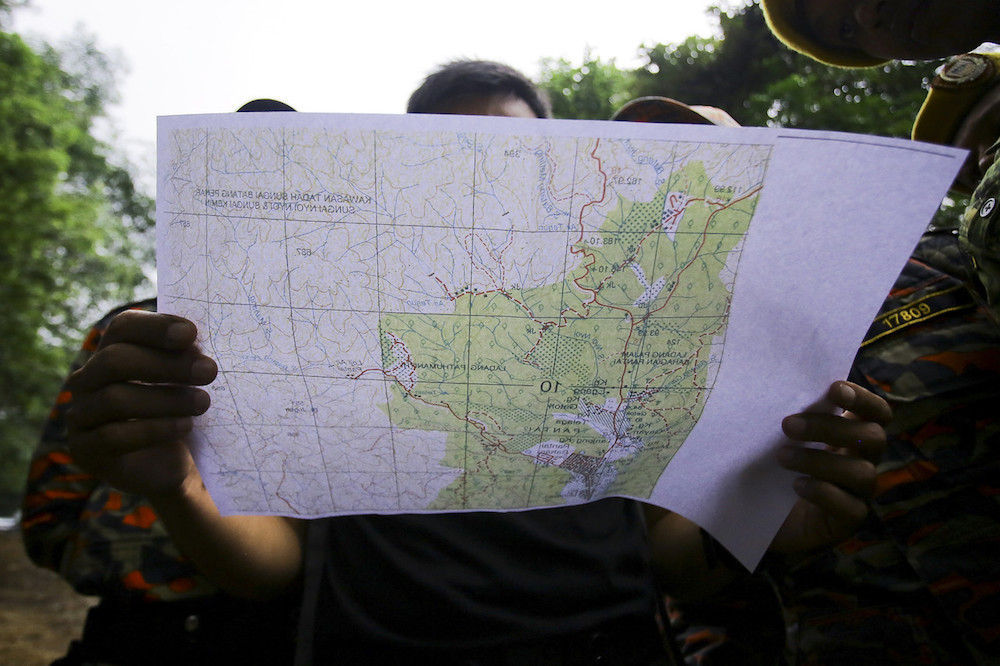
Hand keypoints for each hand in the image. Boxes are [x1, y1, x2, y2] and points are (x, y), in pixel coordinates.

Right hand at [66, 310, 217, 496]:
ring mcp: (81, 415)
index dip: (155, 326)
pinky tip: (185, 426)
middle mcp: (87, 380)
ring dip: (166, 399)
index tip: (191, 333)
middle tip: (209, 371)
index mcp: (110, 352)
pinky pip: (113, 436)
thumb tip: (194, 344)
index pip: (122, 328)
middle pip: (115, 361)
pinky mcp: (85, 450)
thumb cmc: (176, 411)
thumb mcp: (183, 381)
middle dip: (166, 364)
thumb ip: (184, 359)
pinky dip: (154, 429)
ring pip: (114, 399)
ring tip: (203, 402)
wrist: (167, 465)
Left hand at [769, 380, 890, 553]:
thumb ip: (791, 417)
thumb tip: (779, 388)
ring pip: (861, 472)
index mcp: (851, 435)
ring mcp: (858, 493)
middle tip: (788, 425)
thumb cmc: (772, 467)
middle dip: (831, 427)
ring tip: (782, 457)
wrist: (758, 515)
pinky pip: (851, 507)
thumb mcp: (779, 439)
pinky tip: (797, 486)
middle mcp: (862, 461)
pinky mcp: (848, 521)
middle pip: (872, 438)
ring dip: (820, 461)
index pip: (876, 413)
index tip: (835, 388)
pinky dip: (825, 492)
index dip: (863, 398)